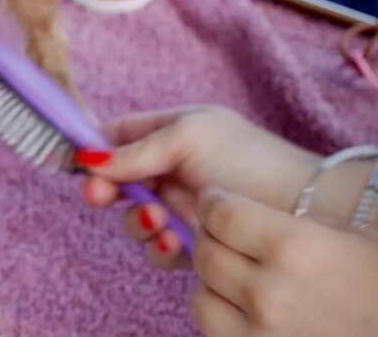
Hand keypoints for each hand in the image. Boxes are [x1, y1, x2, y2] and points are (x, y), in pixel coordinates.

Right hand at [77, 106, 316, 267]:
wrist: (304, 208)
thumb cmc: (249, 161)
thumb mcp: (189, 138)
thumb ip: (136, 149)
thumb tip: (86, 158)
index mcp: (172, 131)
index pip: (117, 135)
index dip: (93, 148)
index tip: (72, 162)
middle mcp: (173, 168)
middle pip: (116, 180)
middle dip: (106, 190)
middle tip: (100, 197)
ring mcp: (182, 206)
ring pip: (132, 217)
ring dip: (136, 221)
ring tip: (156, 222)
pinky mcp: (193, 241)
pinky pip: (157, 246)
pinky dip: (158, 246)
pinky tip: (174, 242)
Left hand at [190, 188, 377, 336]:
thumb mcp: (354, 232)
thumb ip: (297, 213)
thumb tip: (245, 194)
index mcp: (296, 247)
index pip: (219, 213)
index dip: (214, 202)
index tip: (218, 201)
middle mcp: (272, 293)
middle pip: (207, 252)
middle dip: (212, 238)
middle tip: (227, 235)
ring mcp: (264, 334)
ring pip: (202, 296)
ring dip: (213, 281)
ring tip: (237, 273)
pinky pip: (215, 332)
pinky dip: (223, 316)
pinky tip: (246, 306)